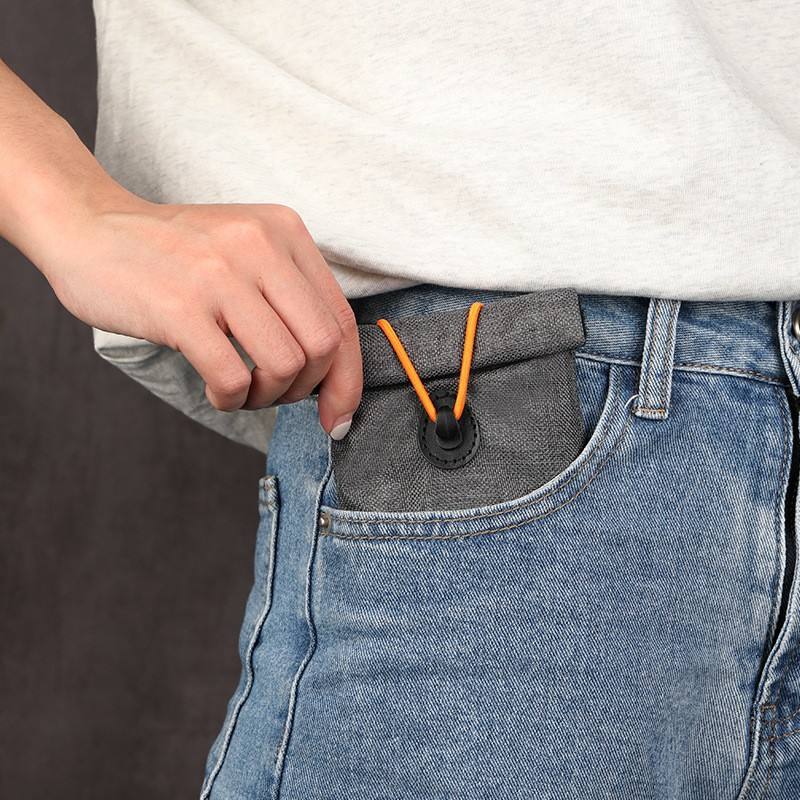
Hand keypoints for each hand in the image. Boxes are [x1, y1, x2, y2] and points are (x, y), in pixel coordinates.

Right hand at [42, 196, 362, 434]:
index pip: (342, 319)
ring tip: (241, 391)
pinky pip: (234, 378)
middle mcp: (260, 247)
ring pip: (285, 366)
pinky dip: (232, 400)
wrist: (88, 226)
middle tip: (276, 396)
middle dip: (309, 390)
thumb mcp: (245, 251)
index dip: (348, 379)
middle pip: (324, 347)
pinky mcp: (180, 308)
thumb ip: (290, 295)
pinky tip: (217, 392)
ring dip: (268, 397)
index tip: (337, 415)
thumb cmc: (174, 255)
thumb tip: (333, 375)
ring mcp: (219, 276)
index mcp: (285, 232)